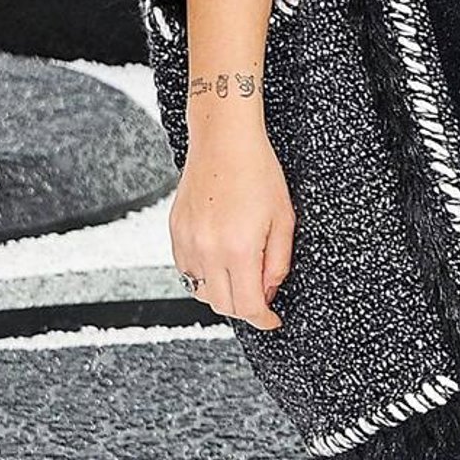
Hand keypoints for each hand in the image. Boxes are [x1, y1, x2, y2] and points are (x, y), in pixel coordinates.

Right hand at [170, 132, 294, 329]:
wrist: (224, 139)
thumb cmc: (258, 171)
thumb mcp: (283, 218)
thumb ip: (278, 261)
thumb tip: (270, 290)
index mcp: (239, 250)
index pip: (248, 306)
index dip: (264, 320)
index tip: (273, 320)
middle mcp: (208, 251)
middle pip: (223, 305)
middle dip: (245, 308)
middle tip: (261, 295)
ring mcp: (188, 242)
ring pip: (201, 291)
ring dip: (222, 292)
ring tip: (240, 273)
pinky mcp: (176, 231)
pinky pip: (186, 269)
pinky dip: (203, 274)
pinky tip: (219, 257)